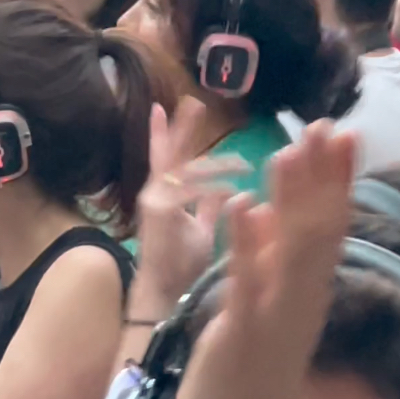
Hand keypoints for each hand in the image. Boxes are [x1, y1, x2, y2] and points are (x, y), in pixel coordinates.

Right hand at [133, 98, 247, 311]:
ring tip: (244, 163)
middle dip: (180, 128)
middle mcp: (155, 193)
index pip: (166, 157)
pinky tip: (234, 189)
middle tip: (194, 103)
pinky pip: (189, 190)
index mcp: (164, 194)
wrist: (162, 295)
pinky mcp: (160, 214)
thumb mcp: (200, 229)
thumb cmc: (178, 265)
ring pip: (183, 168)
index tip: (169, 108)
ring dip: (216, 163)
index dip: (165, 133)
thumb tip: (226, 188)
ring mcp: (155, 201)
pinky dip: (212, 187)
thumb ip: (208, 206)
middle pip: (168, 152)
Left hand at [172, 121, 356, 398]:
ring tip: (288, 149)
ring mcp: (274, 320)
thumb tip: (273, 210)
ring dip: (291, 198)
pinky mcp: (241, 338)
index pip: (325, 227)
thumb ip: (265, 263)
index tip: (339, 131)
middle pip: (319, 230)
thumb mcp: (256, 309)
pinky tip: (246, 205)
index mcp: (301, 294)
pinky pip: (247, 284)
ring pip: (291, 251)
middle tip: (327, 123)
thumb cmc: (244, 377)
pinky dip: (248, 244)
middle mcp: (299, 303)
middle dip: (322, 177)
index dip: (333, 179)